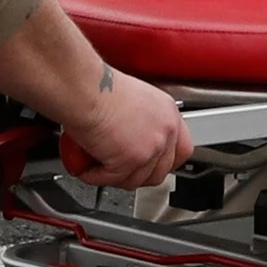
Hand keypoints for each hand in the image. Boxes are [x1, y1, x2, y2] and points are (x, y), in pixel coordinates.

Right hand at [59, 70, 192, 188]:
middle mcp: (165, 130)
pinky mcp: (132, 160)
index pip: (182, 149)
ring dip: (115, 178)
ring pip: (137, 180)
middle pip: (161, 171)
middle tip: (119, 171)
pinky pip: (114, 179)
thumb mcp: (132, 99)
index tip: (151, 165)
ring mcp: (151, 147)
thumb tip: (132, 138)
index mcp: (168, 112)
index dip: (164, 162)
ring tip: (97, 168)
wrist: (85, 88)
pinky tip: (87, 169)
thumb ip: (141, 122)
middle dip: (138, 175)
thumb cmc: (98, 87)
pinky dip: (97, 177)